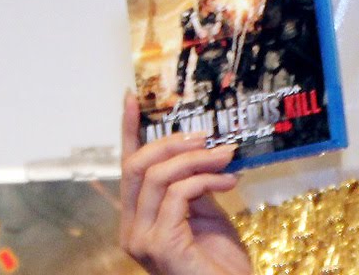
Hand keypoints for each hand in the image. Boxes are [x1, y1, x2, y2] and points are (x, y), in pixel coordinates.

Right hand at [119, 93, 252, 274]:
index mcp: (138, 217)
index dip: (129, 131)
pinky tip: (230, 182)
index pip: (128, 167)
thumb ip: (194, 186)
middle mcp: (132, 228)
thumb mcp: (205, 213)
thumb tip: (202, 151)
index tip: (134, 99)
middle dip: (173, 142)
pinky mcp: (161, 244)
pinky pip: (179, 194)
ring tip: (228, 156)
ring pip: (158, 176)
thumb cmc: (218, 261)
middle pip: (138, 166)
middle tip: (208, 137)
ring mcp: (142, 238)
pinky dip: (206, 180)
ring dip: (198, 159)